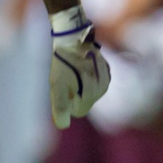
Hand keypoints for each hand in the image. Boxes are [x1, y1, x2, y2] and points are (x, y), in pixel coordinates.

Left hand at [49, 5, 109, 129]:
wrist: (73, 37)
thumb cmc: (63, 63)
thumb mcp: (57, 86)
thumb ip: (60, 107)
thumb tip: (63, 126)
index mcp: (92, 94)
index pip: (79, 111)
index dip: (68, 103)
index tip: (63, 89)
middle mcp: (103, 88)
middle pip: (85, 101)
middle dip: (74, 94)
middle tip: (66, 78)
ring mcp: (106, 78)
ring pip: (90, 91)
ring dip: (80, 85)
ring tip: (72, 71)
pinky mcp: (106, 69)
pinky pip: (94, 81)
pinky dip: (86, 77)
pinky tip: (79, 66)